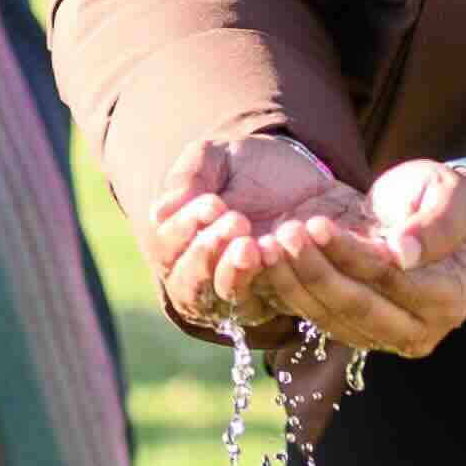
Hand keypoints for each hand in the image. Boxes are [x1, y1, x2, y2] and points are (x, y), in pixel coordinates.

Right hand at [148, 125, 361, 335]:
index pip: (166, 257)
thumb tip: (158, 214)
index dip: (182, 234)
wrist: (308, 171)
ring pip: (237, 306)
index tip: (211, 203)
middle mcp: (212, 281)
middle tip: (236, 220)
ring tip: (254, 242)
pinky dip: (282, 277)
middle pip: (193, 292)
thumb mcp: (216, 159)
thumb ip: (188, 177)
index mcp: (183, 249)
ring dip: (239, 274)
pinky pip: (284, 303)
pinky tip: (287, 245)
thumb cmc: (249, 170)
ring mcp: (253, 294)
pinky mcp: (293, 296)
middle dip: (206, 257)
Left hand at [157, 133, 465, 359]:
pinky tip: (269, 261)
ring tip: (267, 246)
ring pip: (333, 318)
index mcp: (449, 298)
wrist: (454, 223)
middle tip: (281, 236)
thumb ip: (434, 226)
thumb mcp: (455, 200)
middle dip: (315, 272)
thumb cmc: (457, 203)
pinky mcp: (364, 332)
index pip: (390, 279)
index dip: (350, 254)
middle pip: (358, 307)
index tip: (315, 224)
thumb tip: (402, 253)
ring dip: (295, 284)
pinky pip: (323, 318)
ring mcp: (391, 337)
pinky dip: (293, 292)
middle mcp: (422, 329)